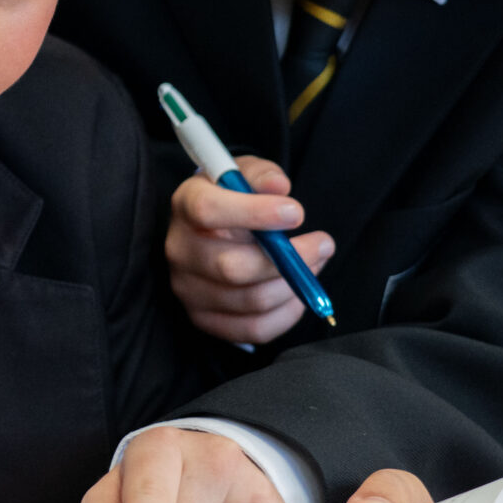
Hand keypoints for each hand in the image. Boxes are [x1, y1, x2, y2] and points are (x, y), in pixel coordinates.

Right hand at [166, 157, 334, 344]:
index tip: (297, 212)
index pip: (208, 211)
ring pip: (251, 300)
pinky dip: (287, 313)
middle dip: (287, 260)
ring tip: (314, 263)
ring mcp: (188, 289)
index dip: (255, 213)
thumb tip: (279, 187)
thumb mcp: (246, 173)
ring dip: (293, 285)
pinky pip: (254, 329)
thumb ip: (262, 176)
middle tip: (323, 244)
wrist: (214, 228)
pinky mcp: (205, 319)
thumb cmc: (235, 197)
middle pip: (231, 268)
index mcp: (185, 205)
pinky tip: (298, 292)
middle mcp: (179, 250)